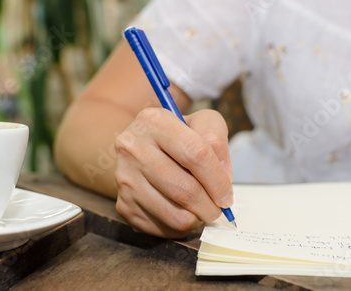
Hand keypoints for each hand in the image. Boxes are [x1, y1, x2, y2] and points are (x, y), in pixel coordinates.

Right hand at [114, 108, 233, 237]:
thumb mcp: (201, 122)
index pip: (196, 154)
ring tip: (200, 209)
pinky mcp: (123, 204)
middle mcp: (133, 148)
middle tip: (217, 208)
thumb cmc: (178, 136)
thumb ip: (217, 139)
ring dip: (196, 219)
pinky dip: (179, 227)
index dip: (218, 180)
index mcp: (154, 121)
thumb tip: (222, 176)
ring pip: (175, 214)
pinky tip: (181, 212)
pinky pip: (162, 228)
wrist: (142, 148)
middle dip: (210, 206)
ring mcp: (125, 178)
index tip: (227, 195)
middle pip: (185, 189)